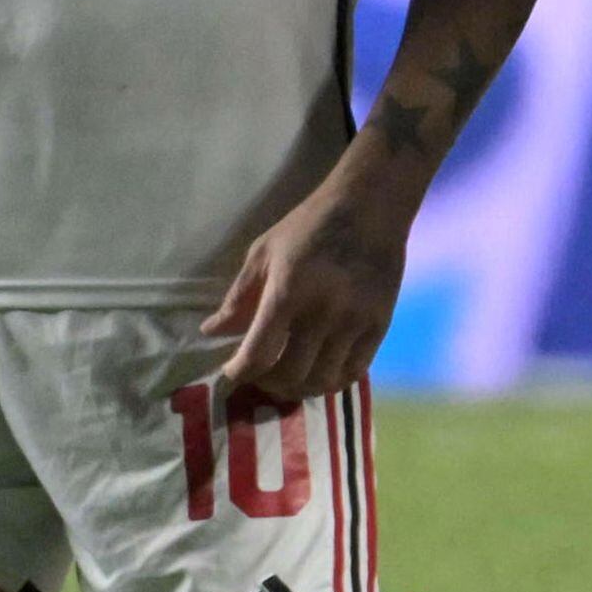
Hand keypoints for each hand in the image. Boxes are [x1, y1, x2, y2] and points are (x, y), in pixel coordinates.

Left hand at [203, 176, 409, 401]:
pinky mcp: (379, 324)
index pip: (258, 354)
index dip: (239, 372)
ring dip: (301, 388)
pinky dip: (333, 381)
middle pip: (290, 376)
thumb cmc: (310, 224)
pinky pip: (355, 372)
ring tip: (290, 377)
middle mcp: (323, 313)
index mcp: (287, 292)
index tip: (232, 371)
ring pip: (323, 380)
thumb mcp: (265, 251)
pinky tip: (322, 371)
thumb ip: (239, 296)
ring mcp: (354, 322)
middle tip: (261, 375)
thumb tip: (212, 332)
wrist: (371, 204)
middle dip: (268, 384)